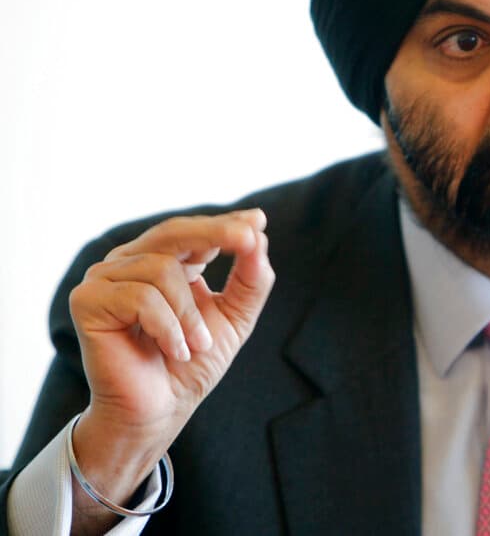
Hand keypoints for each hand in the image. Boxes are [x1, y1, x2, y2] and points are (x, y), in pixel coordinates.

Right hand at [66, 209, 273, 530]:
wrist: (160, 411)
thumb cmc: (193, 364)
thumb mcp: (235, 316)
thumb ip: (251, 279)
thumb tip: (259, 237)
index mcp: (162, 261)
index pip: (193, 231)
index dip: (225, 223)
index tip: (258, 220)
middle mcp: (130, 262)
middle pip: (174, 232)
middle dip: (215, 233)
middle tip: (248, 239)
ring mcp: (105, 279)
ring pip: (162, 269)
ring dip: (190, 314)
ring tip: (196, 346)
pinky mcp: (88, 301)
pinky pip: (140, 297)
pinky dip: (167, 327)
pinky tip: (175, 351)